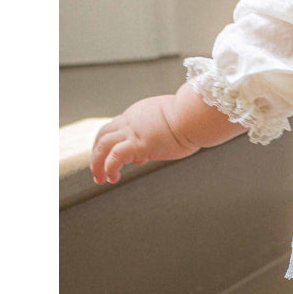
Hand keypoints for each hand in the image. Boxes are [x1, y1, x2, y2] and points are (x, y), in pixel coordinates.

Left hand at [90, 84, 243, 183]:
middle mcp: (131, 121)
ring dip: (97, 164)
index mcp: (138, 114)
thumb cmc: (193, 119)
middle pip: (103, 135)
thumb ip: (163, 131)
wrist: (195, 116)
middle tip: (98, 171)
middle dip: (96, 153)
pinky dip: (109, 167)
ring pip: (103, 145)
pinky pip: (115, 156)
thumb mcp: (173, 122)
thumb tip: (164, 142)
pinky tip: (112, 178)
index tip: (119, 159)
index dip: (113, 143)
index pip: (117, 127)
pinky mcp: (139, 144)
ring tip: (101, 179)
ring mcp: (133, 132)